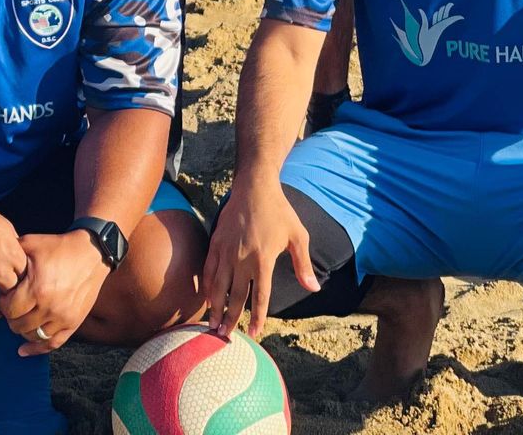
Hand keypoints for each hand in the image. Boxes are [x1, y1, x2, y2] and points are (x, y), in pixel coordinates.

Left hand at [0, 231, 109, 354]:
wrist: (91, 253)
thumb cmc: (59, 247)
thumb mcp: (32, 244)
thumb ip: (11, 254)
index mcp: (37, 289)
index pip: (9, 310)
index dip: (4, 303)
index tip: (7, 295)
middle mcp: (49, 307)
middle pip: (18, 326)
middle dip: (11, 317)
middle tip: (14, 305)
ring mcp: (62, 318)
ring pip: (32, 336)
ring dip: (23, 329)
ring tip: (22, 317)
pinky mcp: (73, 323)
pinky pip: (52, 344)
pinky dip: (36, 349)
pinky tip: (23, 350)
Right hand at [202, 179, 316, 336]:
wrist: (254, 187)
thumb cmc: (279, 211)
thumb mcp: (298, 236)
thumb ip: (303, 265)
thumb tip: (314, 289)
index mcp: (263, 259)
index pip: (260, 296)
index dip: (257, 318)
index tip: (254, 334)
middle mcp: (242, 258)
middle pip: (236, 295)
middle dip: (231, 318)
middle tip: (225, 336)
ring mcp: (226, 250)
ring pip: (218, 285)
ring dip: (215, 306)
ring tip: (213, 324)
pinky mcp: (215, 242)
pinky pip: (209, 268)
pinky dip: (208, 285)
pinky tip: (208, 297)